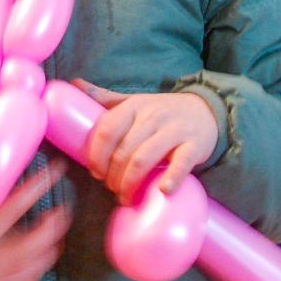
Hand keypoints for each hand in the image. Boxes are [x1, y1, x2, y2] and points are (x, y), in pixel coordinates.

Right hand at [0, 160, 70, 280]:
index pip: (7, 215)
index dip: (30, 193)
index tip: (48, 175)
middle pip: (27, 250)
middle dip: (50, 230)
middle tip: (62, 210)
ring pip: (28, 272)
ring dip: (47, 252)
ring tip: (57, 233)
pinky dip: (34, 277)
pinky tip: (39, 263)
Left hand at [75, 79, 217, 204]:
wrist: (206, 109)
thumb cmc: (161, 110)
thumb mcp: (133, 101)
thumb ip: (104, 97)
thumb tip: (74, 83)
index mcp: (133, 106)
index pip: (107, 131)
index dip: (96, 154)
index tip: (95, 172)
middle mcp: (152, 116)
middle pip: (123, 150)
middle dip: (113, 175)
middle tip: (112, 189)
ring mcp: (174, 130)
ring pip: (145, 158)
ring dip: (131, 182)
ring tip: (126, 196)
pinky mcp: (195, 145)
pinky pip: (182, 162)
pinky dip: (172, 177)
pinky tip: (163, 191)